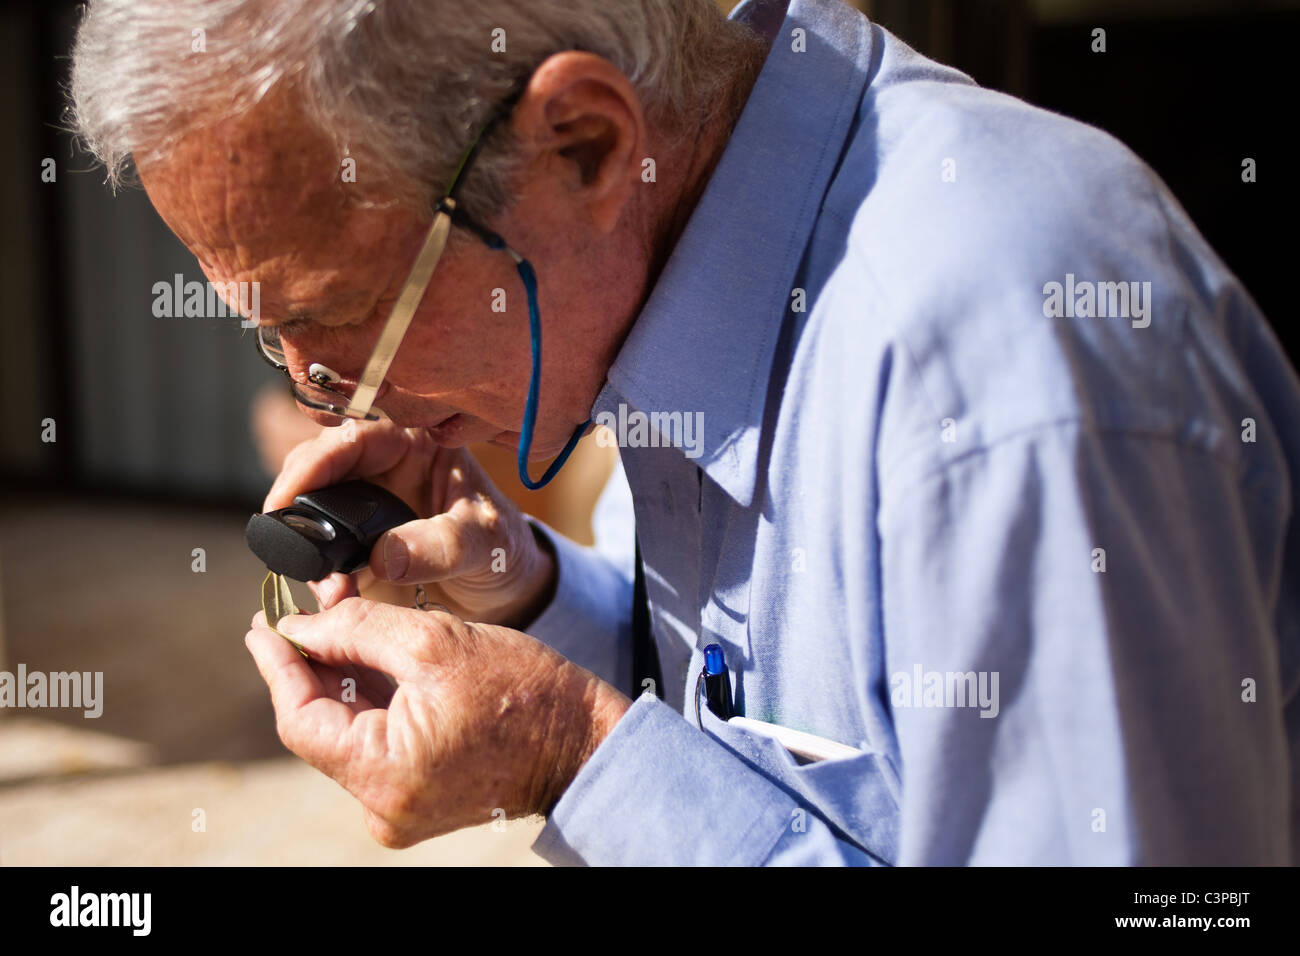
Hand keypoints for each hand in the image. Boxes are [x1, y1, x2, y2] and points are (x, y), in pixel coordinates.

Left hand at [245, 597, 631, 844]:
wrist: (585, 742)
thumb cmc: (523, 691)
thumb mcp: (435, 642)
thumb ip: (357, 629)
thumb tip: (300, 625)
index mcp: (384, 773)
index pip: (300, 717)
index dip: (277, 666)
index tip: (261, 624)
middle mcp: (383, 806)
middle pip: (321, 728)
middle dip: (312, 666)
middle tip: (300, 613)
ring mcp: (401, 810)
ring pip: (348, 735)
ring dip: (342, 682)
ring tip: (340, 628)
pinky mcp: (419, 802)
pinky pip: (376, 748)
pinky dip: (372, 705)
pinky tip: (372, 665)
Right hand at [265, 420, 555, 626]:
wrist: (505, 592)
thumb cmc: (502, 548)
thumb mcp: (484, 541)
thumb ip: (441, 545)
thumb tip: (383, 557)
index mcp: (413, 443)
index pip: (351, 437)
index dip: (313, 463)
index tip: (288, 498)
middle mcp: (379, 468)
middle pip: (313, 470)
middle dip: (296, 508)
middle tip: (290, 545)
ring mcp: (360, 508)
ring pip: (306, 513)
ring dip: (304, 549)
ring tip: (329, 587)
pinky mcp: (350, 548)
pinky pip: (316, 555)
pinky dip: (316, 577)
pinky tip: (334, 599)